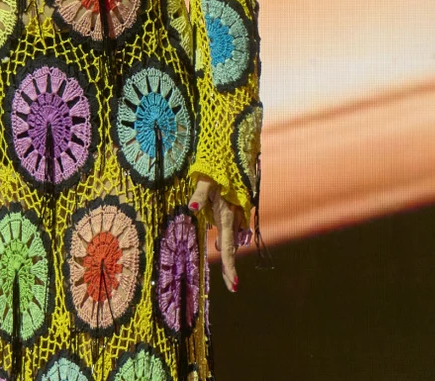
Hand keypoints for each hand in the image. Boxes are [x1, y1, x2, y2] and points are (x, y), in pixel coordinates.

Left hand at [188, 176, 248, 292]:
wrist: (237, 149)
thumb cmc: (218, 165)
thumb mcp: (205, 179)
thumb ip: (199, 194)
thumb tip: (192, 207)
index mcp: (227, 214)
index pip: (228, 247)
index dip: (230, 268)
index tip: (233, 286)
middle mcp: (237, 215)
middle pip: (232, 245)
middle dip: (229, 263)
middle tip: (231, 284)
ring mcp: (242, 210)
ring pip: (235, 234)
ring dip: (227, 243)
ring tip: (220, 255)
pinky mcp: (243, 204)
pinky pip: (237, 223)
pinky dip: (229, 230)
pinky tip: (220, 229)